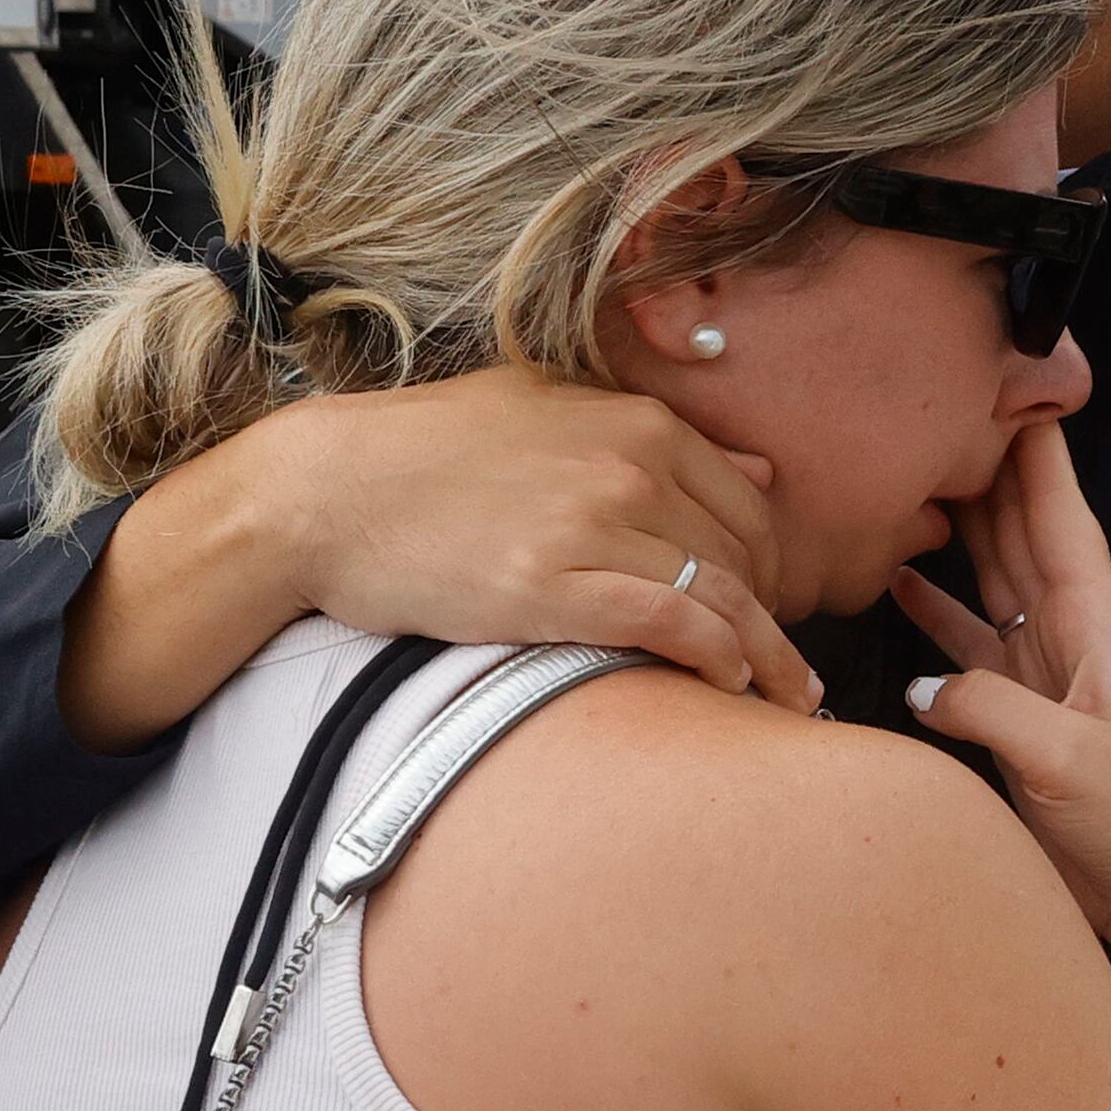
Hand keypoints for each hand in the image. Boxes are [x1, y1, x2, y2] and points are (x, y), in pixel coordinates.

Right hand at [83, 366, 812, 748]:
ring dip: (767, 655)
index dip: (774, 564)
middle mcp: (628, 468)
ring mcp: (592, 527)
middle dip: (775, 616)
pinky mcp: (552, 588)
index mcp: (637, 423)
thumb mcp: (547, 411)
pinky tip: (728, 686)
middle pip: (746, 555)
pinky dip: (717, 660)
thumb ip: (652, 436)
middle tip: (785, 665)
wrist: (322, 493)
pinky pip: (671, 627)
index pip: (751, 503)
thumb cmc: (426, 453)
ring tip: (788, 699)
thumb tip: (762, 468)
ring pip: (722, 596)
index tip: (774, 607)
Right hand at [893, 421, 1110, 942]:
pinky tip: (897, 579)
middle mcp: (1071, 630)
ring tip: (902, 471)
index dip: (1035, 446)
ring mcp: (1044, 667)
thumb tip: (924, 685)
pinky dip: (935, 608)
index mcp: (1097, 620)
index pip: (1058, 511)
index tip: (1010, 377)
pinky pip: (969, 640)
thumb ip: (993, 711)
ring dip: (953, 524)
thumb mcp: (1068, 761)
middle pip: (1018, 526)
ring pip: (991, 573)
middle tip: (932, 402)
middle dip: (983, 463)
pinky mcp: (1020, 709)